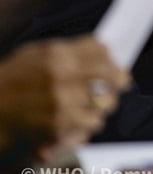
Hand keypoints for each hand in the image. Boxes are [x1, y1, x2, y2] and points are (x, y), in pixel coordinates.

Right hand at [0, 35, 130, 158]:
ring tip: (96, 104)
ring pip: (106, 102)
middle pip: (111, 75)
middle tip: (121, 84)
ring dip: (103, 104)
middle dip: (119, 80)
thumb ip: (65, 52)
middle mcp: (63, 75)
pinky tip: (81, 120)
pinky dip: (90, 123)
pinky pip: (92, 123)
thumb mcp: (33, 55)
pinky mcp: (59, 124)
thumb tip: (100, 49)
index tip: (116, 65)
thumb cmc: (8, 81)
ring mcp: (62, 100)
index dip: (111, 58)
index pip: (100, 49)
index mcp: (57, 54)